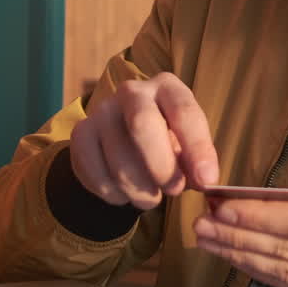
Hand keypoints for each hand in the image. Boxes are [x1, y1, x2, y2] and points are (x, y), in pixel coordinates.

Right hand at [70, 72, 217, 209]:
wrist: (125, 139)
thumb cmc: (168, 142)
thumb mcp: (188, 146)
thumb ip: (198, 161)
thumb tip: (204, 179)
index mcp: (167, 88)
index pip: (184, 111)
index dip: (197, 148)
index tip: (206, 179)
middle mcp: (132, 92)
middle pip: (142, 124)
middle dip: (162, 166)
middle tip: (174, 190)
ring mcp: (102, 111)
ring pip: (119, 159)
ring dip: (141, 191)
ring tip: (151, 198)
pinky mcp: (81, 133)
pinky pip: (96, 174)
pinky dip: (115, 195)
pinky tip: (125, 194)